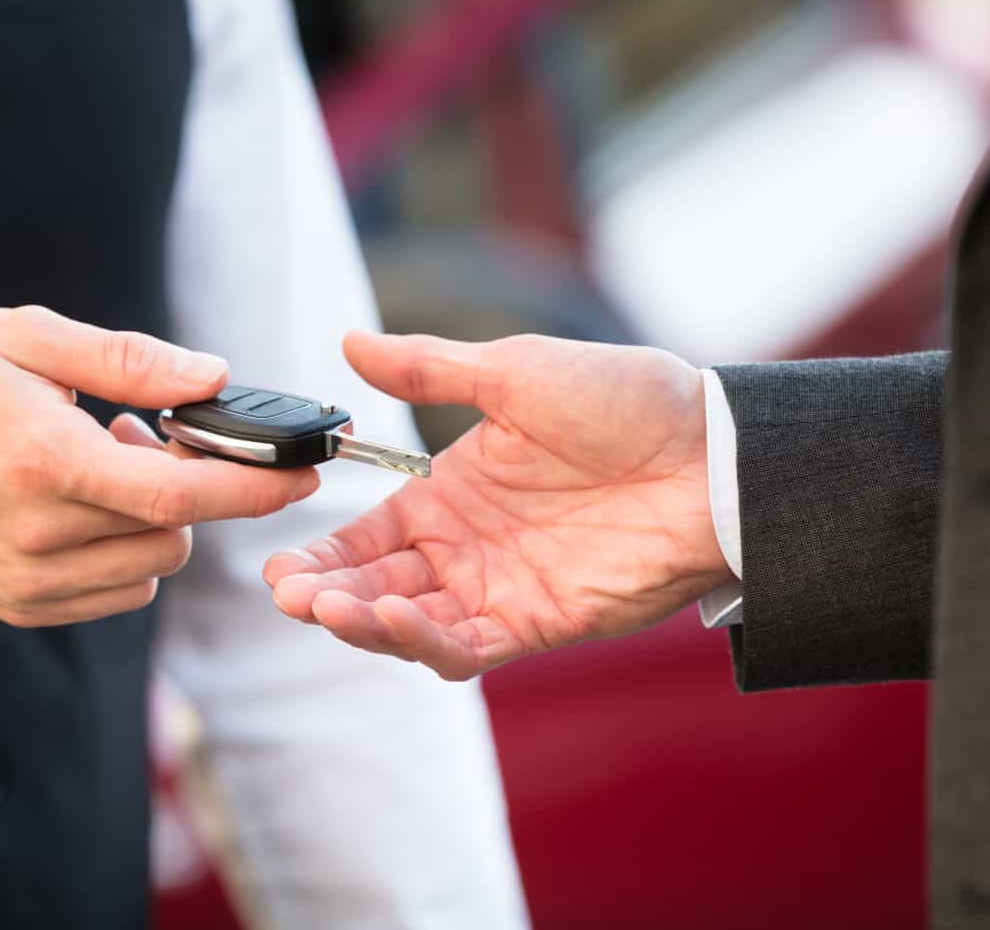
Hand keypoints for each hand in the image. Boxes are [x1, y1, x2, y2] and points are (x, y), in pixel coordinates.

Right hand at [0, 306, 318, 626]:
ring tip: (100, 468)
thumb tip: (212, 375)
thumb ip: (126, 360)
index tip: (305, 472)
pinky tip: (81, 509)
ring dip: (154, 519)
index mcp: (46, 461)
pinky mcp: (17, 605)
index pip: (181, 492)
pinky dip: (123, 552)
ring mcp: (26, 580)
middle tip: (145, 434)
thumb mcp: (22, 339)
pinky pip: (114, 593)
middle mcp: (40, 534)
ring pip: (151, 565)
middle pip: (176, 531)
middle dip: (190, 484)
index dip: (256, 486)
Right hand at [264, 331, 732, 678]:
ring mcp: (499, 589)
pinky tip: (392, 614)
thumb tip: (349, 342)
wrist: (713, 452)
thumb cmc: (625, 401)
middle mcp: (466, 549)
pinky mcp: (539, 623)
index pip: (365, 536)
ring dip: (362, 621)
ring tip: (326, 606)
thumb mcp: (515, 372)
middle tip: (286, 591)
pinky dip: (422, 639)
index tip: (276, 560)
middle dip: (324, 593)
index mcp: (451, 495)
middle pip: (374, 585)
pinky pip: (466, 647)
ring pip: (409, 625)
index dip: (319, 552)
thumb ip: (429, 370)